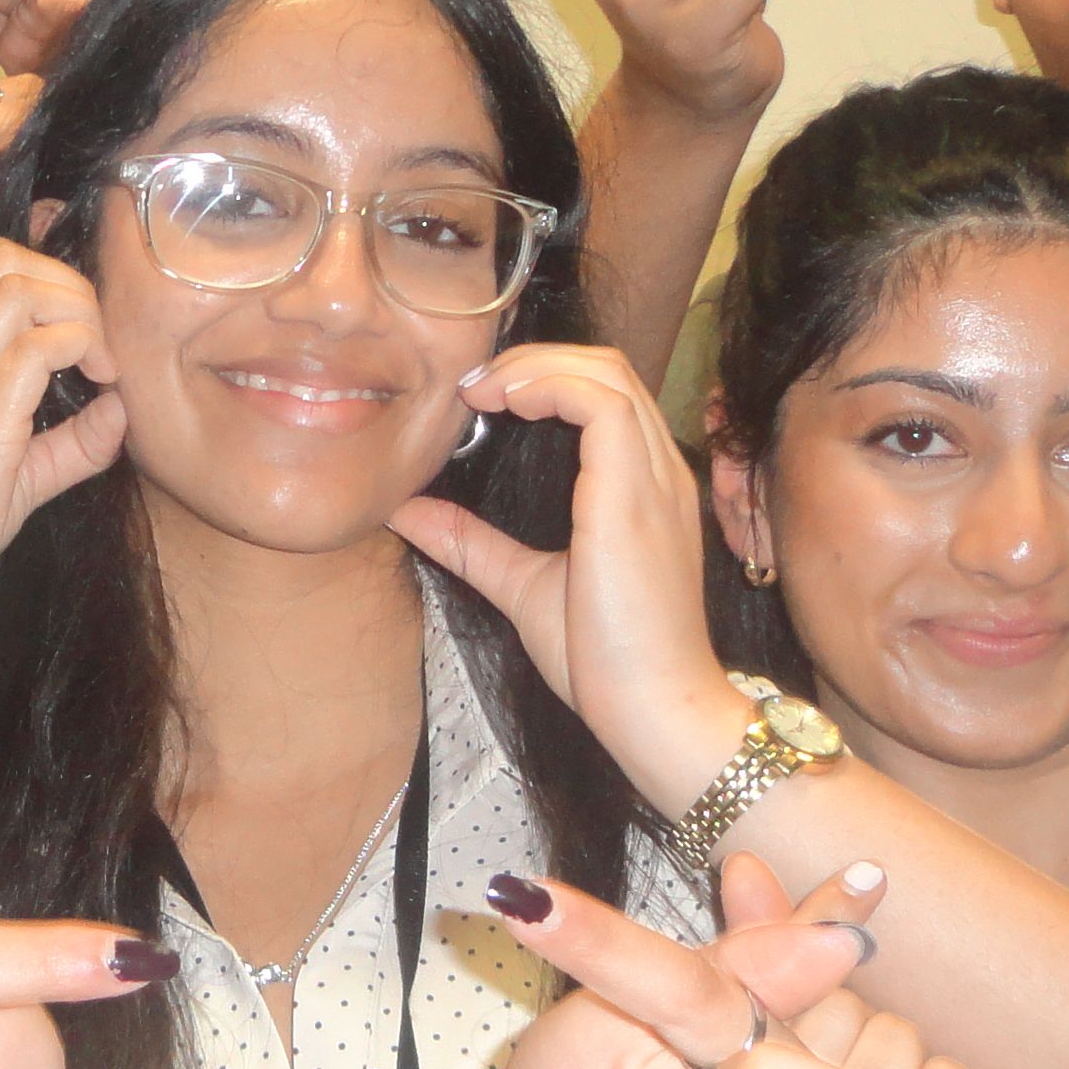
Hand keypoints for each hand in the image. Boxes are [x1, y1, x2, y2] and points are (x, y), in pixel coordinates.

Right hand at [0, 239, 128, 638]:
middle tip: (100, 347)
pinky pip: (37, 351)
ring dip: (81, 317)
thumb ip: (73, 440)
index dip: (53, 281)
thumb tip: (125, 407)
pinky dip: (83, 352)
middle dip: (74, 289)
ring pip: (22, 293)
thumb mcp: (17, 472)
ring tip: (102, 367)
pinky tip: (102, 388)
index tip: (84, 336)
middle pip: (8, 264)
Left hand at [386, 340, 747, 804]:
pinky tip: (505, 405)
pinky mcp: (637, 494)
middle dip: (536, 359)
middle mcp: (658, 471)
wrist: (653, 708)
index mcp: (640, 487)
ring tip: (482, 390)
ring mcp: (655, 478)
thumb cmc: (605, 660)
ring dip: (538, 366)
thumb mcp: (523, 586)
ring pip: (609, 372)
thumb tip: (410, 512)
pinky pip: (603, 404)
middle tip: (473, 387)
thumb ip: (473, 544)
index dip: (543, 376)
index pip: (605, 392)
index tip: (481, 399)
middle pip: (609, 367)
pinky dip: (551, 387)